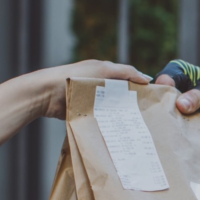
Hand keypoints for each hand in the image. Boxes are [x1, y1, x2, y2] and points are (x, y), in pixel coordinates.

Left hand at [28, 60, 153, 119]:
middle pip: (120, 96)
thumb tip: (146, 78)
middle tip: (146, 115)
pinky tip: (117, 129)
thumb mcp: (102, 70)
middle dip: (131, 104)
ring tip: (134, 125)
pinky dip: (107, 122)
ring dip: (119, 115)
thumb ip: (125, 72)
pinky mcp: (83, 112)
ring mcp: (91, 100)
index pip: (127, 80)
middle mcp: (98, 86)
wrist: (46, 93)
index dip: (139, 87)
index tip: (152, 99)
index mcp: (103, 73)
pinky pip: (99, 118)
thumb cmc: (74, 76)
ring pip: (111, 108)